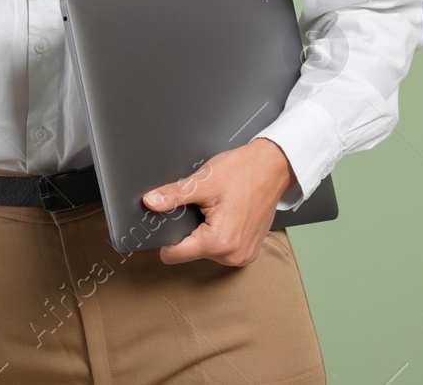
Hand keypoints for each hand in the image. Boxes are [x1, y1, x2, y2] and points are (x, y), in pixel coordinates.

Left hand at [140, 137, 297, 266]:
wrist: (273, 167)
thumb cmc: (244, 172)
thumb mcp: (202, 182)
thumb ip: (173, 195)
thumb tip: (150, 202)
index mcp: (219, 242)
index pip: (175, 254)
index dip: (164, 238)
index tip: (165, 223)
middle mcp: (233, 255)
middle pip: (190, 251)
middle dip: (188, 230)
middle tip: (199, 208)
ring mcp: (243, 255)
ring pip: (205, 250)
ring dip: (203, 232)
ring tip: (215, 210)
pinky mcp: (249, 250)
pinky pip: (221, 248)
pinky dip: (217, 234)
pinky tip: (225, 216)